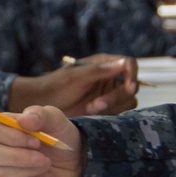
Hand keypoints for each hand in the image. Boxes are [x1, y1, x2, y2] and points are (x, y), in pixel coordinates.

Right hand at [0, 106, 83, 176]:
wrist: (76, 162)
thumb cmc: (61, 137)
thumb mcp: (55, 120)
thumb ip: (39, 114)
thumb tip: (22, 119)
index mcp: (5, 128)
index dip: (10, 137)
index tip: (36, 142)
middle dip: (18, 156)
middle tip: (42, 157)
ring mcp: (2, 167)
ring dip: (25, 170)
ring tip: (44, 165)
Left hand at [9, 54, 137, 115]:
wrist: (45, 103)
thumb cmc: (56, 85)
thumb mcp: (75, 77)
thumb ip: (98, 70)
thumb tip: (123, 63)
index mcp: (103, 63)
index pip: (129, 64)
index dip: (132, 75)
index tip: (128, 88)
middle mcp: (110, 77)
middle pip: (130, 86)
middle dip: (115, 97)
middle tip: (97, 104)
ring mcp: (109, 93)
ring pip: (127, 101)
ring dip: (111, 107)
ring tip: (90, 108)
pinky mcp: (107, 107)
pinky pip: (120, 111)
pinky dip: (110, 114)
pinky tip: (92, 113)